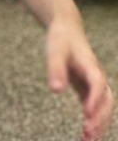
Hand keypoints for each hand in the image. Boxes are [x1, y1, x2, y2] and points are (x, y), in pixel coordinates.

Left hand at [45, 13, 112, 140]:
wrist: (67, 31)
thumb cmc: (61, 40)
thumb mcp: (55, 51)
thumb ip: (55, 69)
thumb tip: (55, 90)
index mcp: (91, 66)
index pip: (97, 83)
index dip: (94, 99)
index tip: (87, 113)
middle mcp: (97, 78)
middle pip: (105, 101)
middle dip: (99, 118)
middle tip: (88, 133)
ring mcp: (96, 85)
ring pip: (104, 108)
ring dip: (99, 124)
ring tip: (88, 140)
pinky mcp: (90, 90)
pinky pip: (95, 108)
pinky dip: (93, 121)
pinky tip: (85, 135)